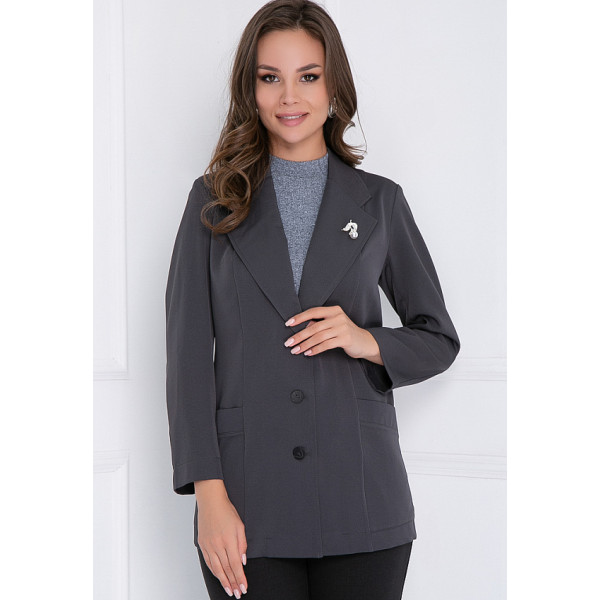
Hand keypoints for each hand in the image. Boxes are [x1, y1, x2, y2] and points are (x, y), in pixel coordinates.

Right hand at [195, 481, 247, 596]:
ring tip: (229, 590)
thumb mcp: (240, 525)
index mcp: (229, 539)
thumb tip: (243, 561)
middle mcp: (217, 545)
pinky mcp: (202, 545)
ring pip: (216, 568)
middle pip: (226, 569)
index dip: (240, 578)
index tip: (244, 587)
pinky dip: (215, 572)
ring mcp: (208, 545)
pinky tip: (220, 577)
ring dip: (223, 581)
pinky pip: (208, 562)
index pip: (236, 564)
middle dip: (233, 583)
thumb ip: (242, 544)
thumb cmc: (226, 511)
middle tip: (237, 594)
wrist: (210, 502)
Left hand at [284, 305, 382, 363]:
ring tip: (296, 350)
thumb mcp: (333, 325)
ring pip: (318, 336)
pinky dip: (315, 349)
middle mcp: (338, 317)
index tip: (288, 324)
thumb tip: (303, 328)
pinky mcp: (345, 339)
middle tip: (288, 343)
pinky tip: (308, 353)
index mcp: (334, 310)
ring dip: (305, 345)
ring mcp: (342, 327)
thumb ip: (320, 324)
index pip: (313, 311)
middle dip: (299, 336)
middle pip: (314, 326)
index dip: (299, 317)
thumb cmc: (345, 333)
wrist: (365, 342)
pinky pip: (326, 344)